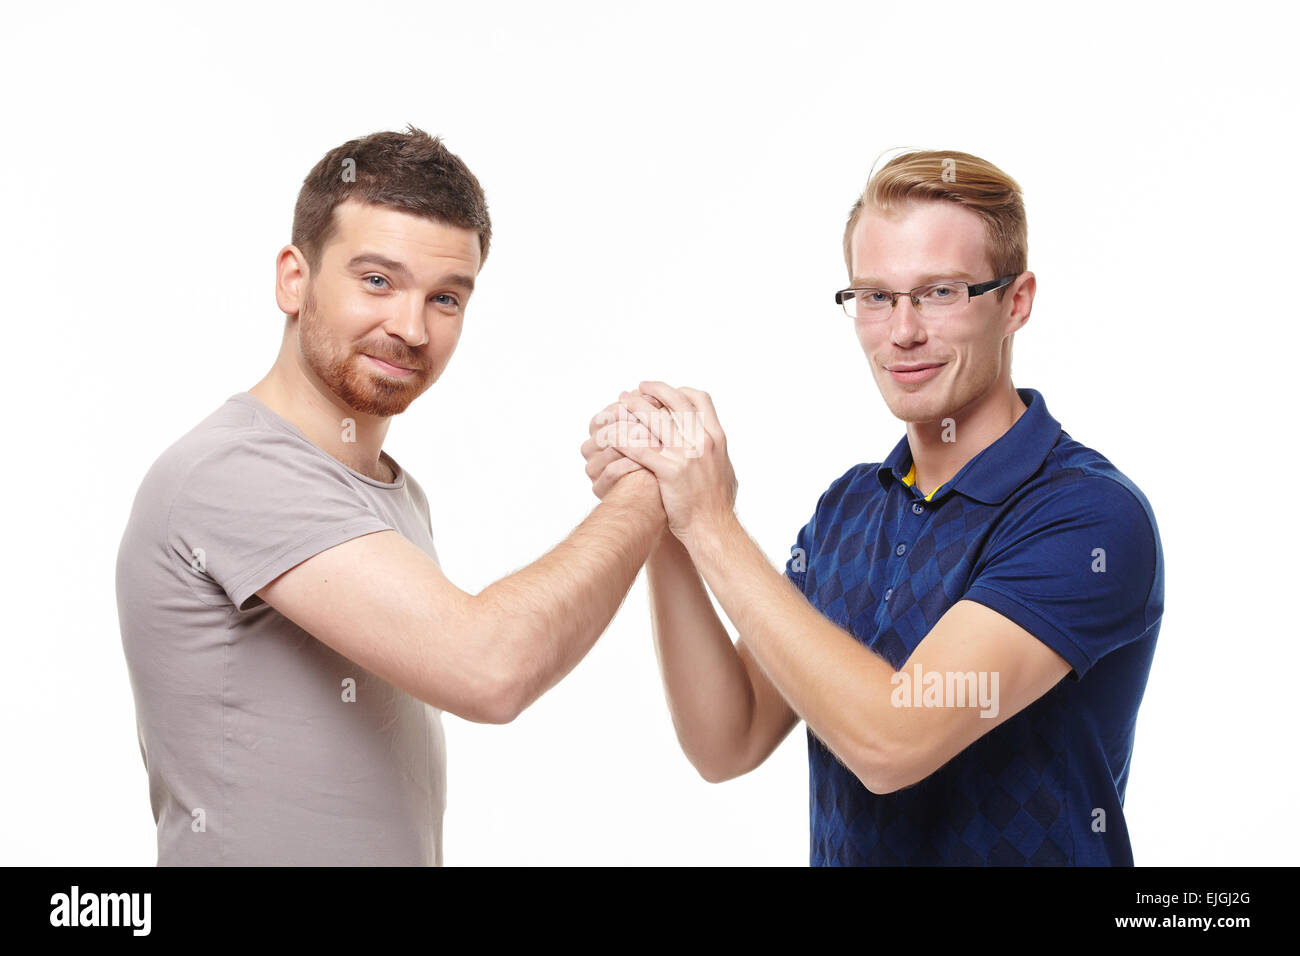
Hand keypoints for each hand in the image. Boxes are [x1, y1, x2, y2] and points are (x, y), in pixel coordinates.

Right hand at [581, 398, 647, 498]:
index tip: (655, 403)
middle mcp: (591, 448)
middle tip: (656, 421)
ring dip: (633, 443)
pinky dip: (630, 465)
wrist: (657, 495)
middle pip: (606, 430)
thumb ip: (648, 411)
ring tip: (657, 441)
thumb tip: (653, 393)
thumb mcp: (653, 430)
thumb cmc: (657, 459)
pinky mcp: (598, 488)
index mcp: (598, 430)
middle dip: (632, 424)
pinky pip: (611, 472)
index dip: (630, 407)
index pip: (606, 414)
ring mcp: (593, 468)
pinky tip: (648, 463)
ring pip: (608, 449)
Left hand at [596, 381, 737, 543]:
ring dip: (635, 407)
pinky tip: (612, 435)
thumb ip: (716, 453)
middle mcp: (703, 441)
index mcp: (717, 438)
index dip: (679, 391)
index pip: (699, 400)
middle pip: (675, 402)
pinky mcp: (670, 471)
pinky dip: (624, 438)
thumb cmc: (718, 505)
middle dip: (655, 391)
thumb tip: (713, 444)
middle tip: (638, 388)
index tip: (664, 392)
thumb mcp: (725, 470)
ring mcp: (687, 455)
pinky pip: (640, 448)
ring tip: (620, 403)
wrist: (713, 528)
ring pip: (655, 420)